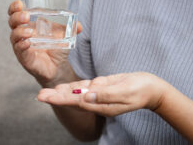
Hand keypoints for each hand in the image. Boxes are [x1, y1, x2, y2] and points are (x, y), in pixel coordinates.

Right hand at [8, 0, 81, 85]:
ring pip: (14, 36)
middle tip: (26, 16)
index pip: (15, 12)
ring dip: (20, 32)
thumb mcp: (64, 34)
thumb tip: (79, 26)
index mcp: (28, 24)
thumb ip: (71, 28)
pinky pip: (19, 50)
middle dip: (17, 17)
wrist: (57, 67)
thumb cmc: (55, 47)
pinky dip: (22, 45)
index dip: (14, 7)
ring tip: (30, 32)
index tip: (20, 3)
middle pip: (12, 22)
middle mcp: (21, 34)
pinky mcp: (24, 58)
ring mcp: (21, 46)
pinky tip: (28, 43)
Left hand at [37, 72, 168, 116]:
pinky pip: (85, 87)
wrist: (153, 88)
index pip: (77, 102)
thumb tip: (86, 97)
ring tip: (46, 92)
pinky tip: (62, 88)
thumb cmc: (141, 89)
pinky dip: (73, 86)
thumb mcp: (124, 91)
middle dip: (56, 97)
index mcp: (102, 106)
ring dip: (61, 92)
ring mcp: (99, 95)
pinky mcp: (102, 87)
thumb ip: (105, 95)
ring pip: (77, 93)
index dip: (60, 99)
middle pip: (73, 99)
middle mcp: (98, 102)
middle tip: (39, 95)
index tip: (47, 97)